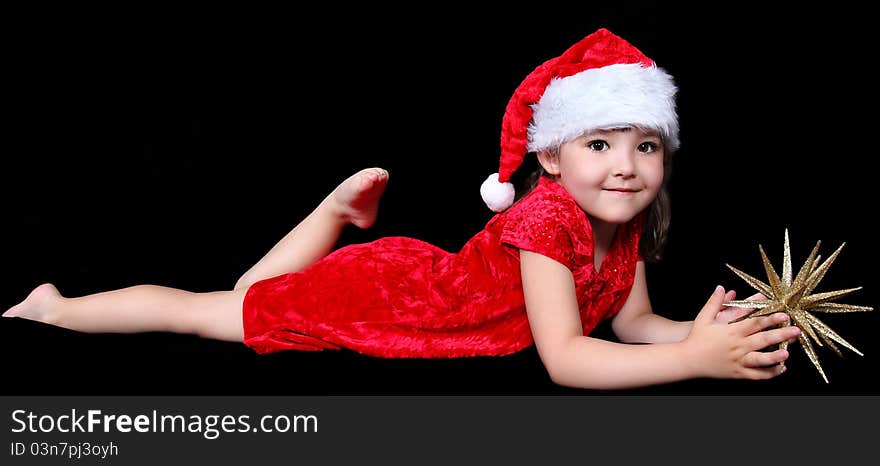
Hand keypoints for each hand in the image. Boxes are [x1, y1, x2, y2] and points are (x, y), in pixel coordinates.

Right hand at [683, 286, 800, 379]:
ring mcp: (738, 361)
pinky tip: (781, 368)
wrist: (687, 360)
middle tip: (795, 330)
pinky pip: (757, 375)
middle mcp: (737, 346)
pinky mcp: (738, 373)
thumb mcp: (704, 318)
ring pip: (761, 360)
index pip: (755, 323)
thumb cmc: (696, 338)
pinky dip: (770, 373)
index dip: (770, 318)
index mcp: (732, 332)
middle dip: (781, 334)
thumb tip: (722, 288)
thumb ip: (715, 302)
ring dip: (776, 356)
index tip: (783, 314)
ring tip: (787, 352)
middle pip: (763, 340)